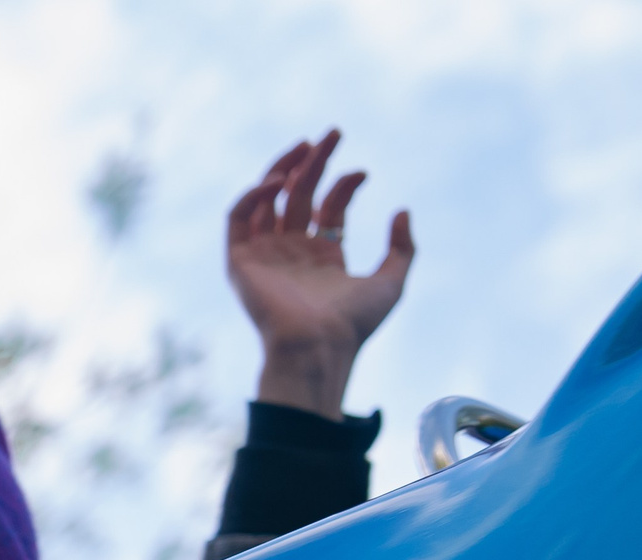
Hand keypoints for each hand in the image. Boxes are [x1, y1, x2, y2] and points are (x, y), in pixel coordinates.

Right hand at [226, 130, 414, 419]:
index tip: (362, 172)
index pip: (329, 207)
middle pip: (300, 195)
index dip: (345, 184)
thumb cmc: (353, 324)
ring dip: (282, 168)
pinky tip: (277, 181)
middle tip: (332, 133)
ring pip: (267, 199)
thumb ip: (402, 249)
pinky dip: (253, 195)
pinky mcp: (240, 260)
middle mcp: (292, 251)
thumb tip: (402, 210)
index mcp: (323, 257)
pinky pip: (239, 218)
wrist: (317, 345)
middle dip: (315, 162)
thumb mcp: (392, 283)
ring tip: (304, 144)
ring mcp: (265, 253)